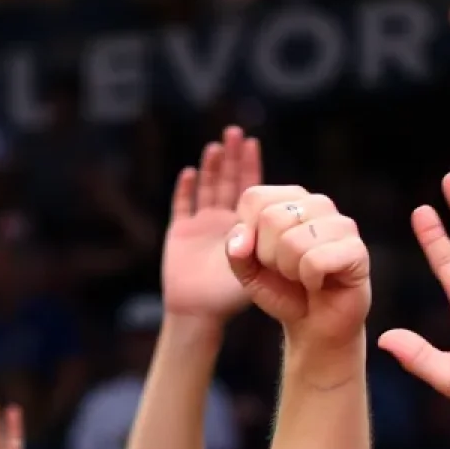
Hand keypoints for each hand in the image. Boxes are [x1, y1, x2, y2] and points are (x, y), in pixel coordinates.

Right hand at [164, 125, 262, 322]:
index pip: (250, 189)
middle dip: (231, 158)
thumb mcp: (255, 266)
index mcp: (243, 227)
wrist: (200, 315)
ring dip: (211, 168)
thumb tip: (270, 214)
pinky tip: (190, 173)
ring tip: (216, 147)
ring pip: (206, 189)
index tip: (254, 144)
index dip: (250, 166)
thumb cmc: (230, 297)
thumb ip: (261, 242)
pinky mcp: (179, 233)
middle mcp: (222, 222)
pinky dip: (185, 189)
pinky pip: (182, 206)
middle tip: (235, 133)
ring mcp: (200, 226)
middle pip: (227, 182)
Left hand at [227, 188, 370, 349]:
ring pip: (293, 241)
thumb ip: (237, 252)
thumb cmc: (284, 291)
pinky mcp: (356, 250)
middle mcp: (318, 205)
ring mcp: (341, 225)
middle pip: (272, 218)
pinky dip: (310, 281)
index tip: (259, 256)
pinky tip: (319, 283)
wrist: (314, 324)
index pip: (255, 198)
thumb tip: (240, 242)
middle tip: (285, 271)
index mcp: (291, 201)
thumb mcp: (249, 272)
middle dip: (268, 256)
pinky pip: (315, 261)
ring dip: (290, 271)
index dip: (247, 233)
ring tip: (303, 277)